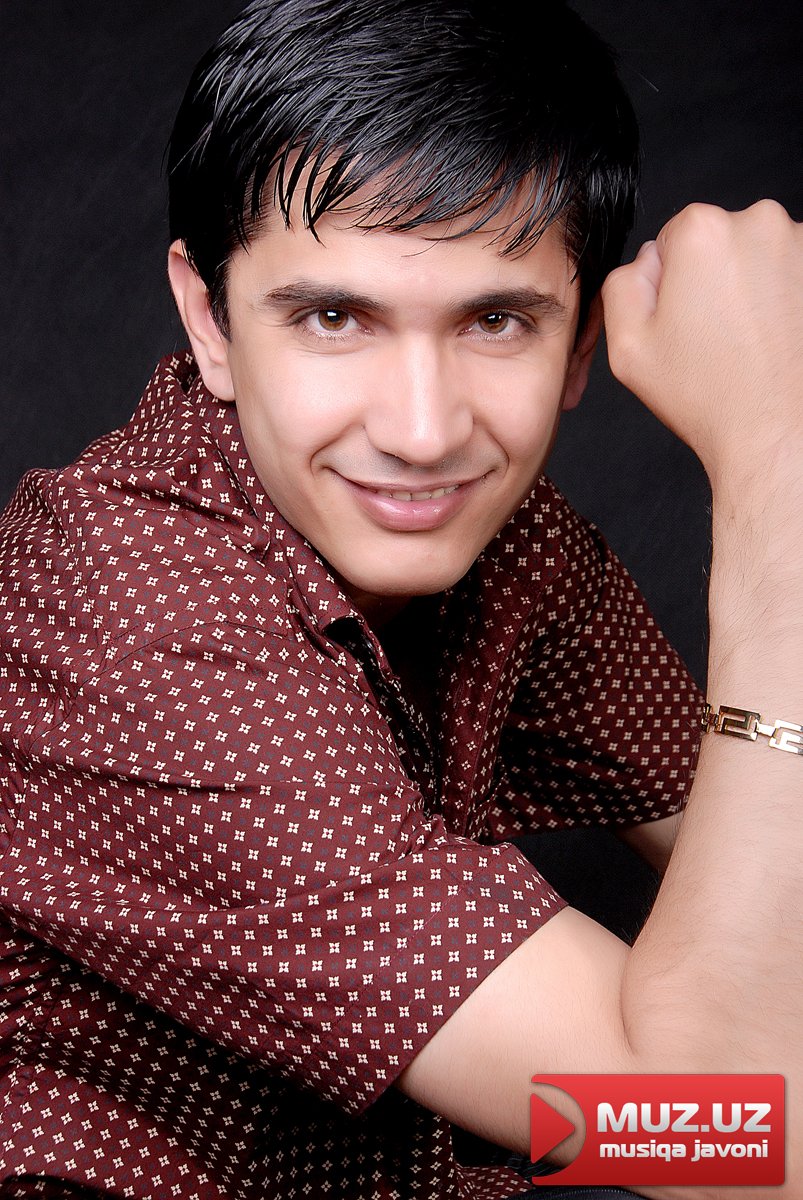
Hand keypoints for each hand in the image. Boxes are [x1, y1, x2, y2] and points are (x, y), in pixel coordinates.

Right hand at [602, 201, 802, 497]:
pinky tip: (777, 340)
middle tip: (715, 336)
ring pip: (763, 258)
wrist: (778, 432)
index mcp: (702, 232)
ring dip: (755, 290)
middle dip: (716, 281)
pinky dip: (787, 302)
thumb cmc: (710, 396)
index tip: (685, 321)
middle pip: (724, 242)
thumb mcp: (627, 346)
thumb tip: (647, 262)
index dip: (673, 284)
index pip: (674, 238)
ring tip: (750, 342)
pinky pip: (794, 278)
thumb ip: (622, 286)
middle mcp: (760, 224)